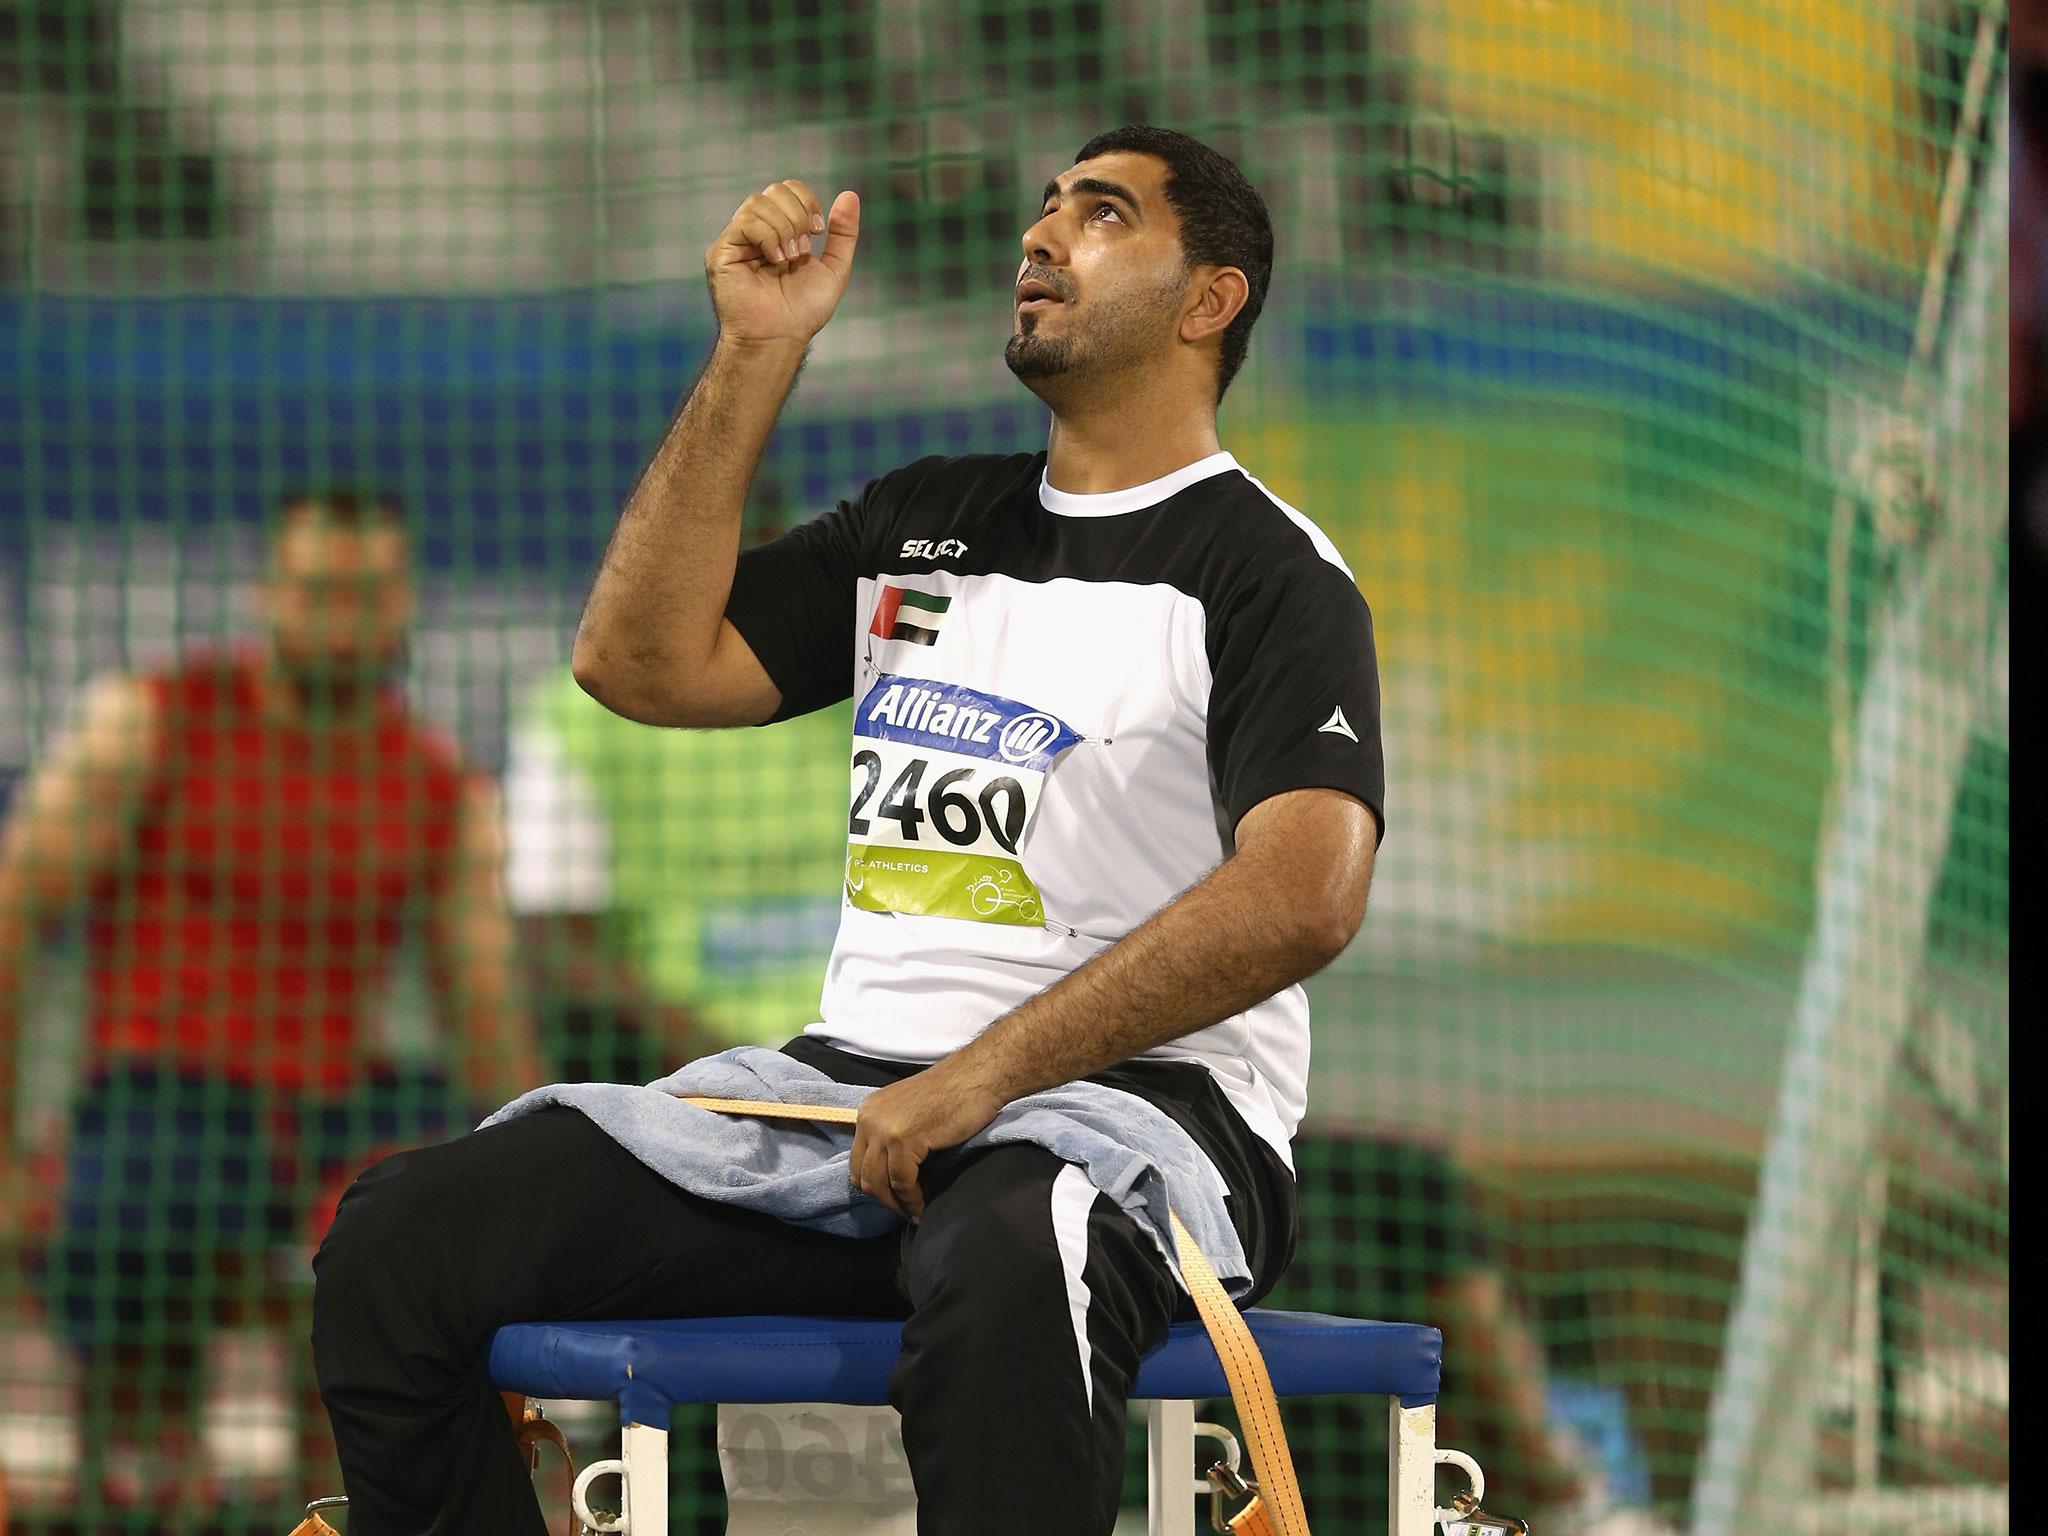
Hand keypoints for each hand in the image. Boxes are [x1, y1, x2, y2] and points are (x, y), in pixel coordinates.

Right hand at [704, 178, 860, 347]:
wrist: (781, 338)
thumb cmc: (803, 311)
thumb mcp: (835, 269)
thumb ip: (843, 234)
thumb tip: (850, 194)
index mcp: (779, 231)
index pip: (787, 190)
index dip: (806, 201)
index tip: (819, 232)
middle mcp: (756, 232)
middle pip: (775, 190)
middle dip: (798, 215)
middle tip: (803, 250)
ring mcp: (737, 240)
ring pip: (758, 202)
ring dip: (784, 229)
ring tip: (789, 259)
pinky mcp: (722, 251)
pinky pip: (746, 221)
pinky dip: (768, 236)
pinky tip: (775, 260)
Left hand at [848, 1065, 1004, 1224]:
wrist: (977, 1077)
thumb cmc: (953, 1094)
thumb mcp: (909, 1114)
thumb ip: (893, 1136)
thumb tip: (890, 1174)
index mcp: (868, 1111)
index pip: (858, 1161)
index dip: (874, 1186)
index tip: (893, 1200)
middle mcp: (868, 1118)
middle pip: (863, 1175)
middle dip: (883, 1199)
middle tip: (904, 1211)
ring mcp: (883, 1128)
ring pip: (878, 1183)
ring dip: (896, 1205)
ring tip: (914, 1213)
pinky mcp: (903, 1139)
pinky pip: (901, 1182)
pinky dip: (912, 1200)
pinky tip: (922, 1206)